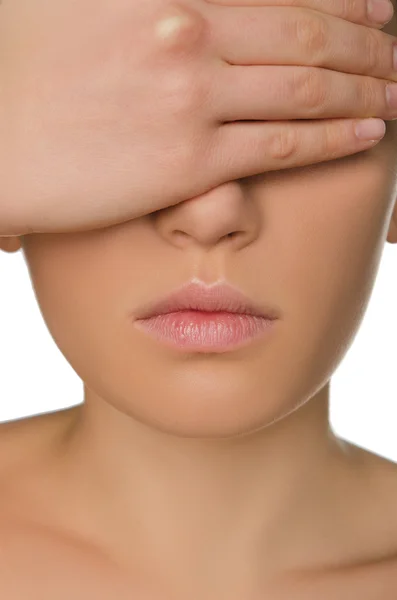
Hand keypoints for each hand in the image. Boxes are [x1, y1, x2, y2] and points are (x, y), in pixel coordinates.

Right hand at [1, 0, 395, 235]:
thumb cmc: (27, 70)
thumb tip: (206, 2)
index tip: (381, 8)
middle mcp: (188, 30)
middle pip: (309, 34)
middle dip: (369, 44)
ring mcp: (191, 97)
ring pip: (307, 89)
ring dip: (366, 89)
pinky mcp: (188, 162)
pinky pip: (283, 145)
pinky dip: (335, 136)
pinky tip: (369, 131)